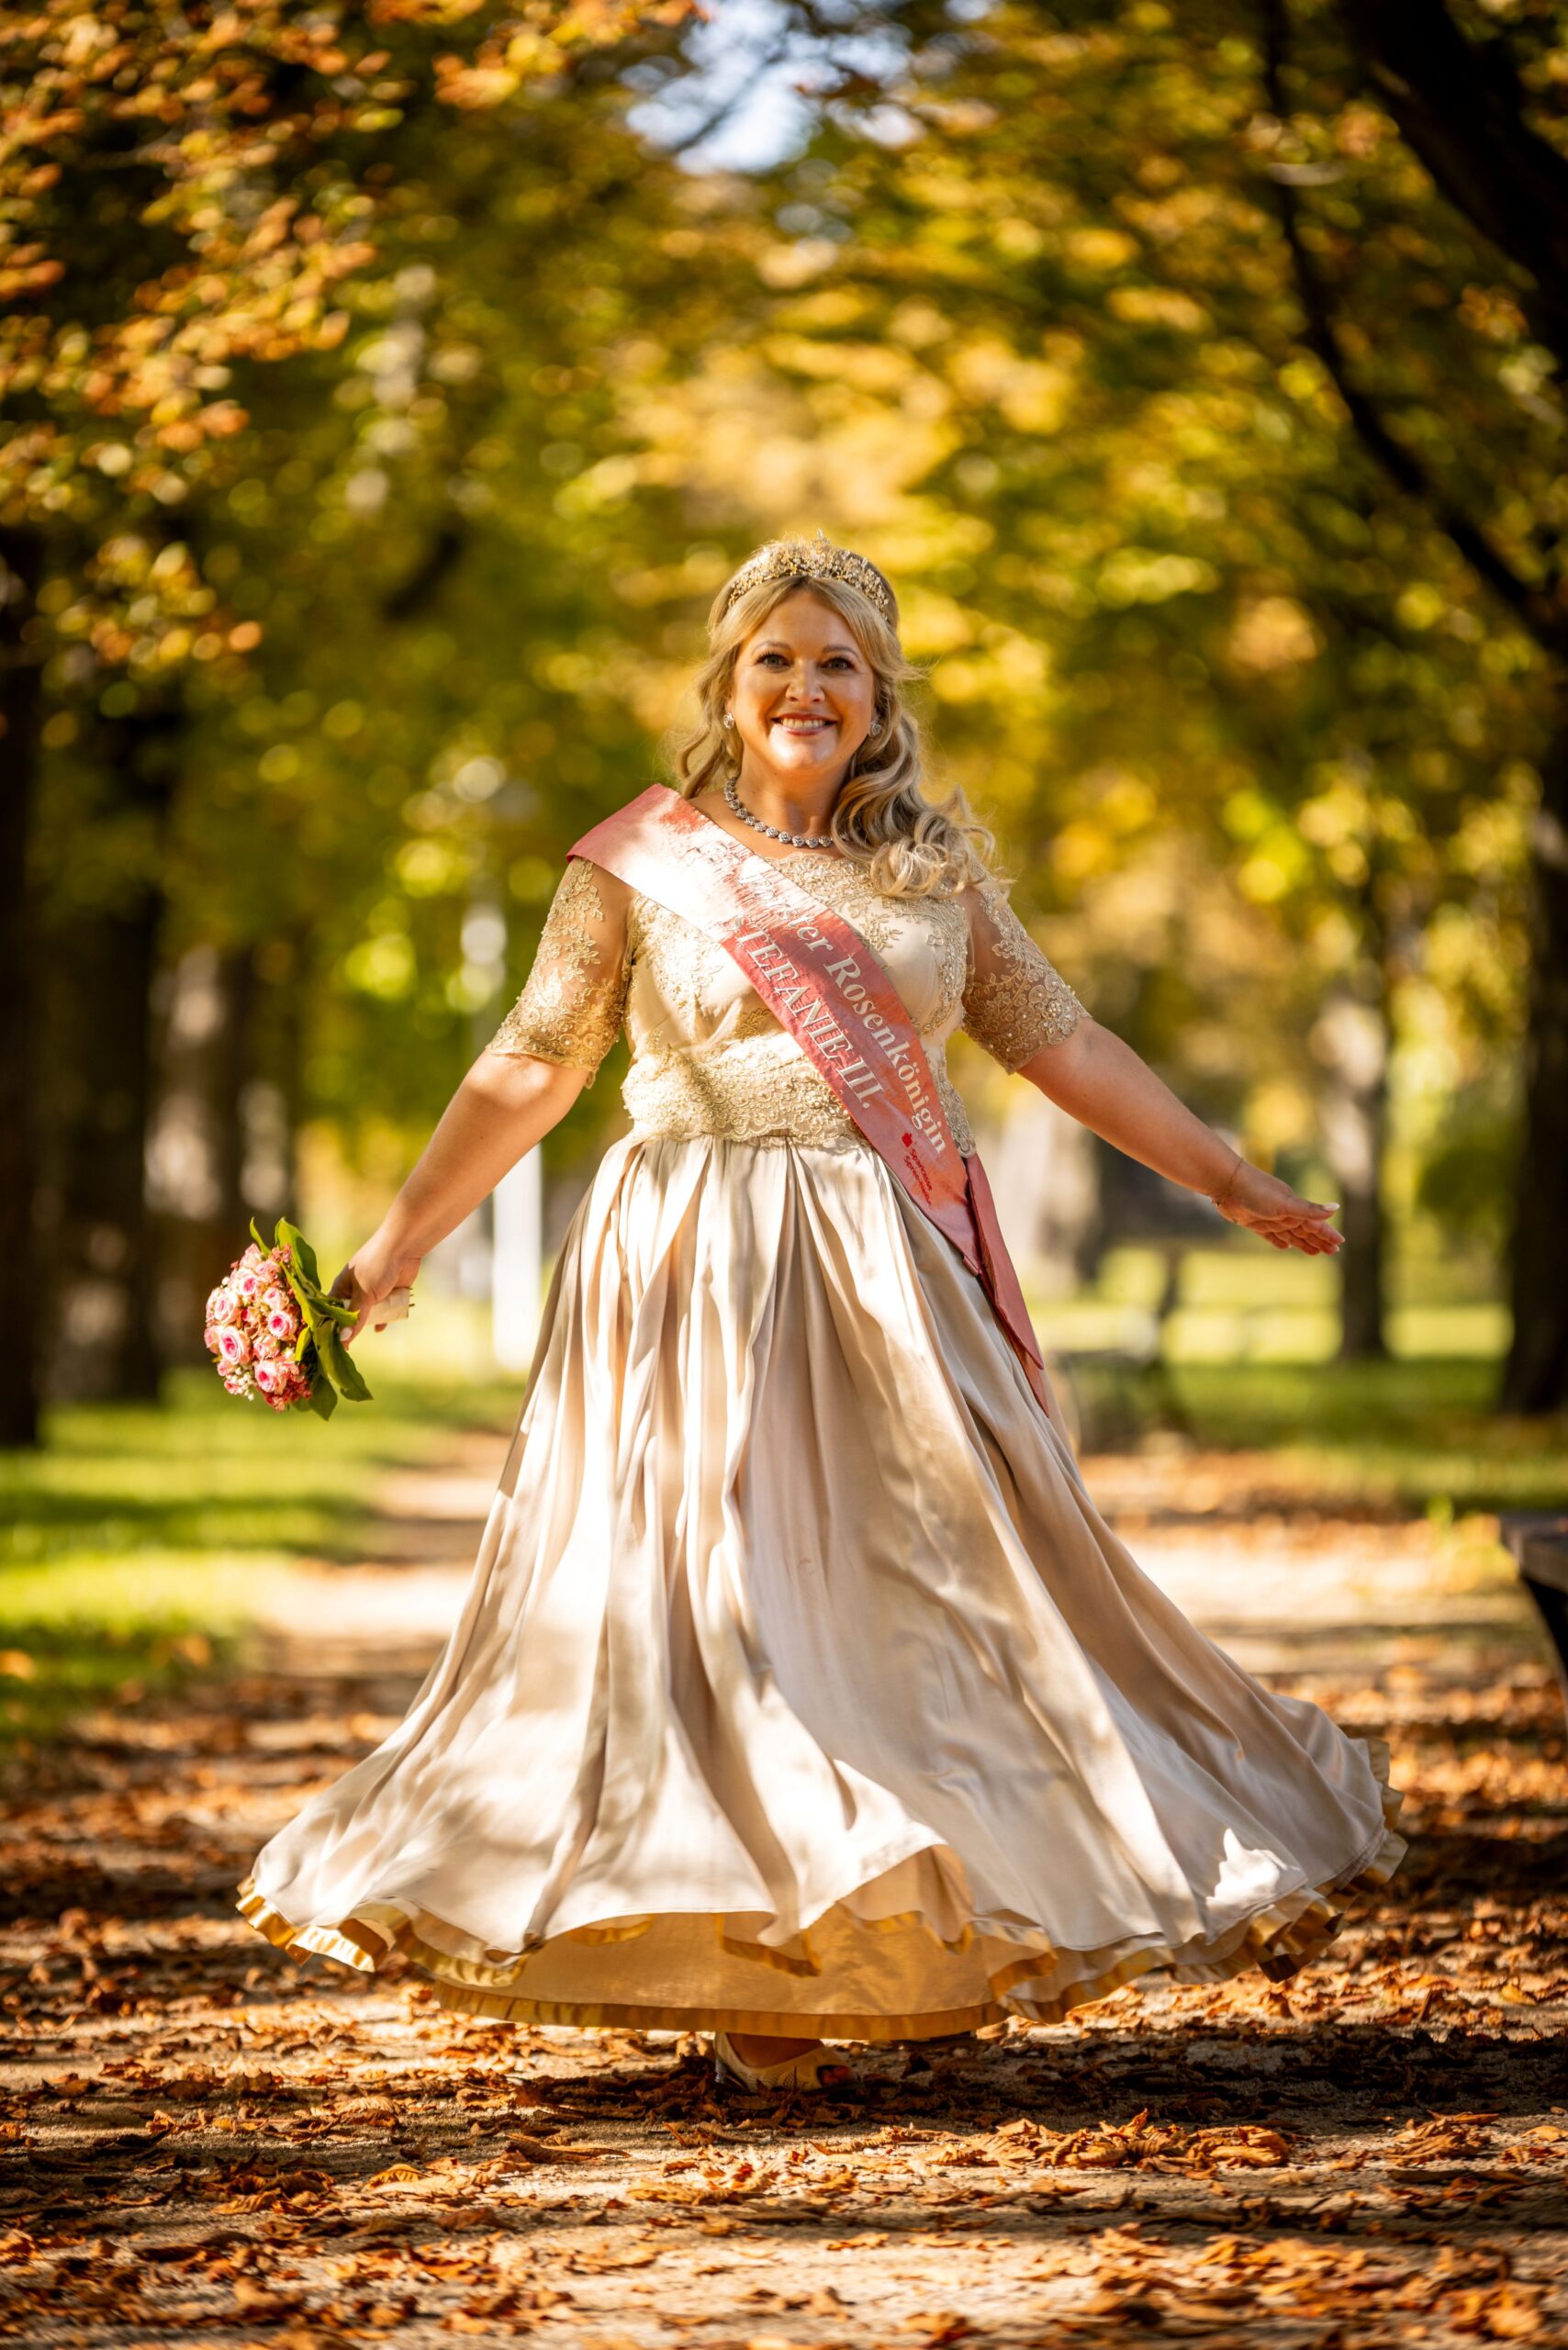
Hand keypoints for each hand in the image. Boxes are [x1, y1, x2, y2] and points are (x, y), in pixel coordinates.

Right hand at [329, 1233, 423, 1344]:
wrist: (404, 1246)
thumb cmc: (377, 1265)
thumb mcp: (365, 1294)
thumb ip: (356, 1317)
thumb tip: (344, 1339)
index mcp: (342, 1286)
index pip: (331, 1310)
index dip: (331, 1326)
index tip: (331, 1344)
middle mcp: (355, 1290)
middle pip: (350, 1314)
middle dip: (351, 1327)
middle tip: (350, 1347)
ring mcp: (373, 1291)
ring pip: (368, 1314)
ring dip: (370, 1322)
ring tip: (368, 1332)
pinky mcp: (390, 1292)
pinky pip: (384, 1311)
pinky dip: (384, 1318)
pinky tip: (382, 1329)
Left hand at [1210, 1159, 1342, 1254]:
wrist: (1227, 1184)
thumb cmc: (1258, 1191)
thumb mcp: (1286, 1203)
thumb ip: (1309, 1210)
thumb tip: (1336, 1208)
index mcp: (1295, 1209)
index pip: (1316, 1225)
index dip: (1327, 1234)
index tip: (1340, 1243)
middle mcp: (1285, 1214)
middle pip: (1306, 1231)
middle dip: (1319, 1241)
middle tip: (1333, 1252)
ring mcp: (1270, 1219)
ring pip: (1291, 1235)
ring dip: (1303, 1243)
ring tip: (1314, 1253)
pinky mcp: (1255, 1223)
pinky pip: (1272, 1236)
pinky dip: (1280, 1242)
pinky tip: (1285, 1247)